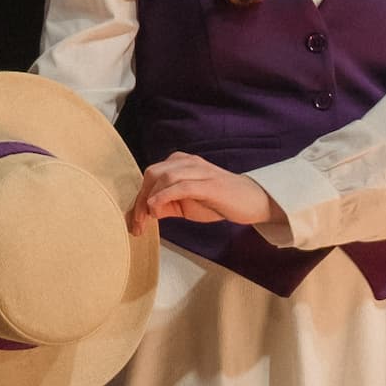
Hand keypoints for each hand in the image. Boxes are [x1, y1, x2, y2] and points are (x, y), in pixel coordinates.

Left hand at [130, 155, 276, 231]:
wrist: (252, 201)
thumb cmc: (219, 202)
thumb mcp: (186, 205)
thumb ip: (166, 205)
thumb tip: (144, 213)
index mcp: (181, 163)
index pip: (151, 177)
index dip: (138, 198)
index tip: (134, 221)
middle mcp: (188, 162)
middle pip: (152, 174)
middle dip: (140, 199)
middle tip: (137, 223)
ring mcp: (199, 171)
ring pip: (163, 177)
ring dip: (149, 200)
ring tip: (147, 220)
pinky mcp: (208, 183)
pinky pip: (180, 186)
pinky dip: (163, 197)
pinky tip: (156, 210)